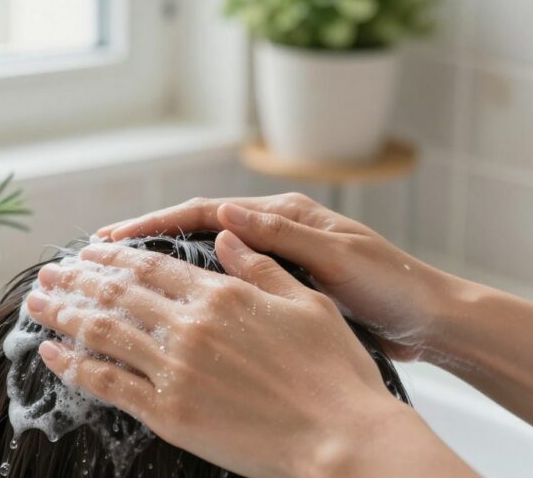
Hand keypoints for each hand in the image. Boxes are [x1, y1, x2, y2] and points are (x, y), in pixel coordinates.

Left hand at [25, 235, 468, 477]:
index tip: (88, 249)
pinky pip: (108, 384)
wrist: (343, 441)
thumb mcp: (306, 302)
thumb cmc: (335, 373)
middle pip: (117, 292)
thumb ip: (259, 267)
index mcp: (223, 295)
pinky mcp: (170, 414)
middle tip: (48, 271)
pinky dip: (74, 366)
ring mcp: (176, 371)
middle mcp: (191, 326)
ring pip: (104, 332)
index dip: (114, 255)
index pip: (151, 264)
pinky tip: (51, 351)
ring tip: (37, 301)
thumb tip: (225, 236)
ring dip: (64, 313)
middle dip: (77, 279)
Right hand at [98, 194, 464, 359]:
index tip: (114, 237)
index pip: (207, 212)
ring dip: (166, 266)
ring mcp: (278, 260)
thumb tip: (227, 215)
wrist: (432, 320)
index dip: (157, 222)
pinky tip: (172, 309)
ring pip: (207, 258)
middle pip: (198, 230)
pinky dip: (195, 292)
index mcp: (286, 216)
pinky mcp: (283, 289)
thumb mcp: (339, 260)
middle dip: (148, 240)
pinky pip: (227, 285)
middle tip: (100, 256)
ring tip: (122, 280)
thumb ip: (283, 238)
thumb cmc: (394, 286)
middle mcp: (276, 231)